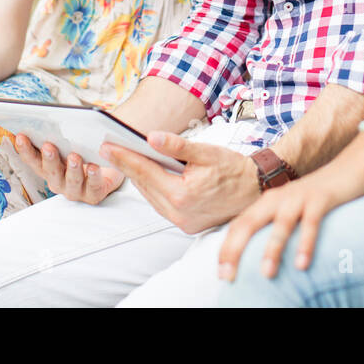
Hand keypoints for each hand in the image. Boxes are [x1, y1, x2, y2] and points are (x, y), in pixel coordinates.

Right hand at [13, 135, 123, 203]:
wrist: (111, 169)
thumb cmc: (86, 153)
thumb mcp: (71, 142)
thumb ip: (60, 135)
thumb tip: (51, 118)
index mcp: (48, 168)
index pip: (33, 160)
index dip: (25, 149)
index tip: (21, 136)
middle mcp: (58, 181)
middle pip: (50, 172)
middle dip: (49, 159)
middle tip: (48, 146)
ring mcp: (75, 190)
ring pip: (71, 181)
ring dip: (72, 168)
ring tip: (74, 157)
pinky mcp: (93, 195)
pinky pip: (93, 186)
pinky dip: (93, 176)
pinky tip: (95, 167)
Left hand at [101, 131, 259, 233]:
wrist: (257, 191)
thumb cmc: (234, 169)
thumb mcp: (207, 152)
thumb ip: (177, 146)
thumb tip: (151, 138)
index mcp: (182, 194)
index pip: (144, 172)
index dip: (124, 157)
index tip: (106, 146)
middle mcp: (179, 213)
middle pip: (144, 186)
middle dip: (128, 166)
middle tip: (111, 149)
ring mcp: (182, 222)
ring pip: (151, 197)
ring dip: (140, 178)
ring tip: (126, 159)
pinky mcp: (187, 225)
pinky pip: (161, 205)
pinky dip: (153, 189)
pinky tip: (149, 175)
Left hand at [217, 164, 363, 281]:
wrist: (348, 168)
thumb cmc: (316, 197)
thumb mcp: (291, 209)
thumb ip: (275, 226)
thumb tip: (260, 256)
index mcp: (267, 201)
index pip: (239, 225)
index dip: (226, 248)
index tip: (220, 272)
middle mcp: (278, 198)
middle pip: (250, 223)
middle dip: (235, 249)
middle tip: (227, 274)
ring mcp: (299, 197)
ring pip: (281, 224)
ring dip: (272, 249)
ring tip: (266, 274)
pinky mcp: (321, 198)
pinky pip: (311, 222)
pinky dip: (306, 243)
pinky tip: (302, 264)